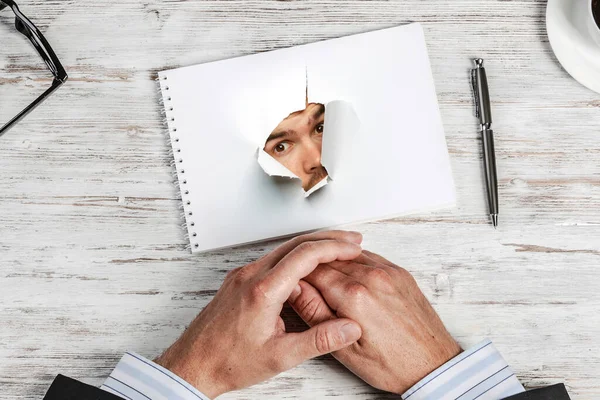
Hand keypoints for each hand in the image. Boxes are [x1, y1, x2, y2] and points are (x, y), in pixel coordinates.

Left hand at [154, 231, 363, 398]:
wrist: (192, 365)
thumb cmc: (228, 361)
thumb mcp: (279, 357)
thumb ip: (318, 340)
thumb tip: (349, 328)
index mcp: (262, 290)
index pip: (305, 255)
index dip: (334, 248)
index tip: (353, 248)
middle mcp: (250, 275)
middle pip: (295, 243)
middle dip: (328, 239)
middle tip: (352, 241)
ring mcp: (242, 276)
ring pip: (283, 250)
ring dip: (311, 247)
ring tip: (335, 253)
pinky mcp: (238, 281)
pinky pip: (271, 260)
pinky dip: (294, 257)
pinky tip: (305, 269)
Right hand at [288, 250, 460, 394]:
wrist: (431, 365)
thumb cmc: (392, 364)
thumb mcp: (344, 350)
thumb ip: (315, 314)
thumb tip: (295, 289)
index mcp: (354, 297)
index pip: (314, 271)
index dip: (298, 275)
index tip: (291, 282)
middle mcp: (372, 278)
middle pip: (330, 260)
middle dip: (313, 267)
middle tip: (305, 281)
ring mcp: (388, 273)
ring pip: (348, 255)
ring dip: (333, 262)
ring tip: (325, 279)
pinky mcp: (400, 273)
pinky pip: (369, 257)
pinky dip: (354, 262)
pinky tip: (348, 275)